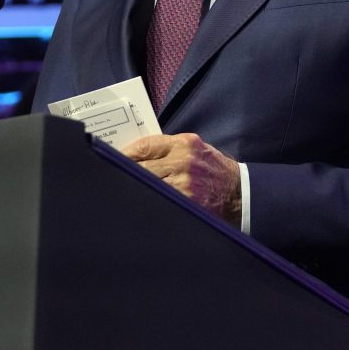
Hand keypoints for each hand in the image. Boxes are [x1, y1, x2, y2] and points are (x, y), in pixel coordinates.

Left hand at [122, 133, 241, 225]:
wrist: (240, 193)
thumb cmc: (213, 169)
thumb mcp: (195, 148)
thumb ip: (168, 149)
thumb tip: (134, 155)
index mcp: (184, 144)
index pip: (144, 146)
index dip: (124, 154)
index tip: (111, 158)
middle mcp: (183, 162)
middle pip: (141, 168)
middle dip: (123, 173)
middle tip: (108, 178)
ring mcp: (184, 185)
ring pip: (147, 187)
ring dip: (132, 190)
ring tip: (120, 193)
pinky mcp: (187, 204)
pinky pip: (159, 202)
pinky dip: (146, 203)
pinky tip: (138, 205)